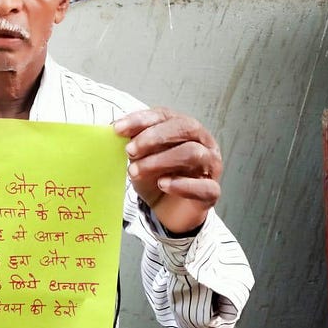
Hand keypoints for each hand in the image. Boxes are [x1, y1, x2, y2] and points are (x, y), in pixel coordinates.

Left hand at [114, 107, 221, 233]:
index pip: (165, 115)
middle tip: (130, 150)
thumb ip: (134, 143)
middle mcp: (203, 142)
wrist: (169, 211)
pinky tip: (163, 184)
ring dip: (160, 160)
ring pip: (193, 153)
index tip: (118, 129)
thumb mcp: (141, 158)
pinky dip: (181, 184)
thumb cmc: (157, 178)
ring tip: (136, 171)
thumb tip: (116, 131)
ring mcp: (211, 166)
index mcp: (184, 128)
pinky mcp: (211, 192)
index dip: (141, 120)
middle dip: (154, 137)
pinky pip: (204, 186)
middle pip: (186, 127)